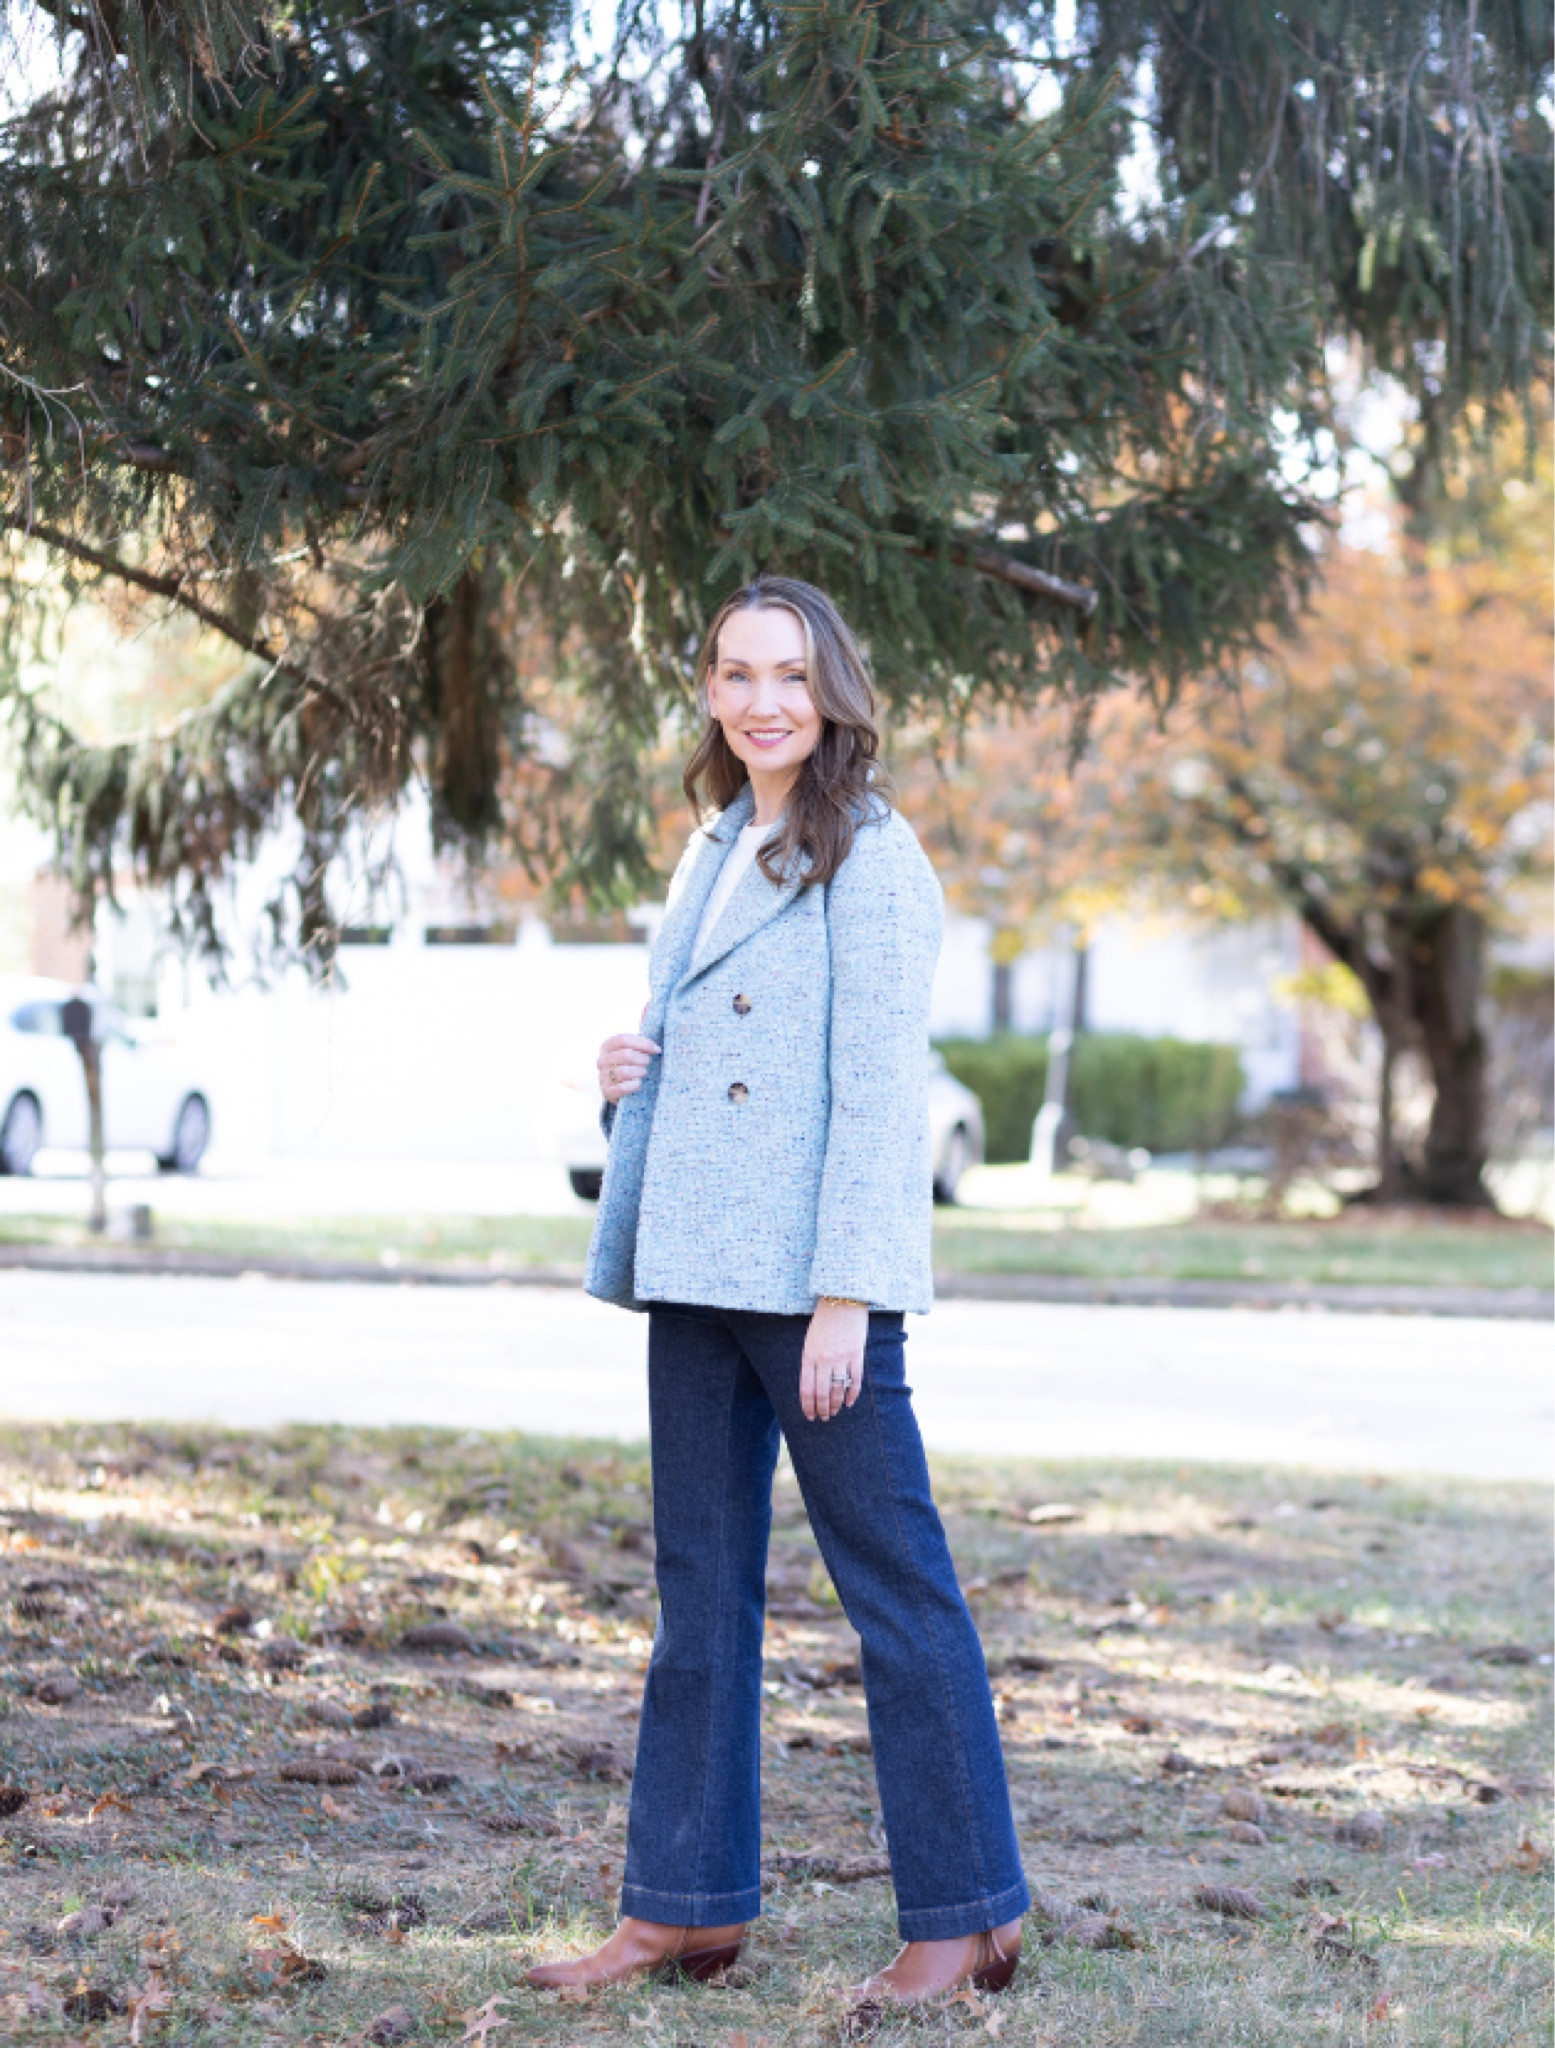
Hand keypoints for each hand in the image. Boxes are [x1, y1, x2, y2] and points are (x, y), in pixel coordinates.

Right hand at [598, 1031, 660, 1104]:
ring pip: (625, 1071)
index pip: (623, 1040)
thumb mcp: (632, 1052)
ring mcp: (603, 1076)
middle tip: (648, 1063)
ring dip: (639, 1072)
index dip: (643, 1043)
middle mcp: (602, 1060)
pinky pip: (622, 1087)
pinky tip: (638, 1083)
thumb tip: (656, 1048)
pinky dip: (634, 1085)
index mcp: (607, 1046)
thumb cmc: (630, 1066)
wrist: (621, 1089)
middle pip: (626, 1054)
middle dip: (643, 1059)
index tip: (656, 1049)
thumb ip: (641, 1046)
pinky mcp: (607, 1092)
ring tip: (642, 1072)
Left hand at [801, 1301, 867, 1421]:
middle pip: (822, 1393)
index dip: (807, 1406)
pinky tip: (848, 1403)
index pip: (806, 1389)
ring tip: (833, 1413)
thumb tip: (813, 1384)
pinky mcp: (857, 1354)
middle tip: (822, 1418)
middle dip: (821, 1409)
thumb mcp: (810, 1340)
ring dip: (835, 1405)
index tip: (809, 1416)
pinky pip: (855, 1380)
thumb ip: (811, 1361)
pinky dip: (852, 1394)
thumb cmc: (824, 1320)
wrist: (842, 1301)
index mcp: (809, 1355)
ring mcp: (841, 1357)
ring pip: (838, 1390)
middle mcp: (824, 1359)